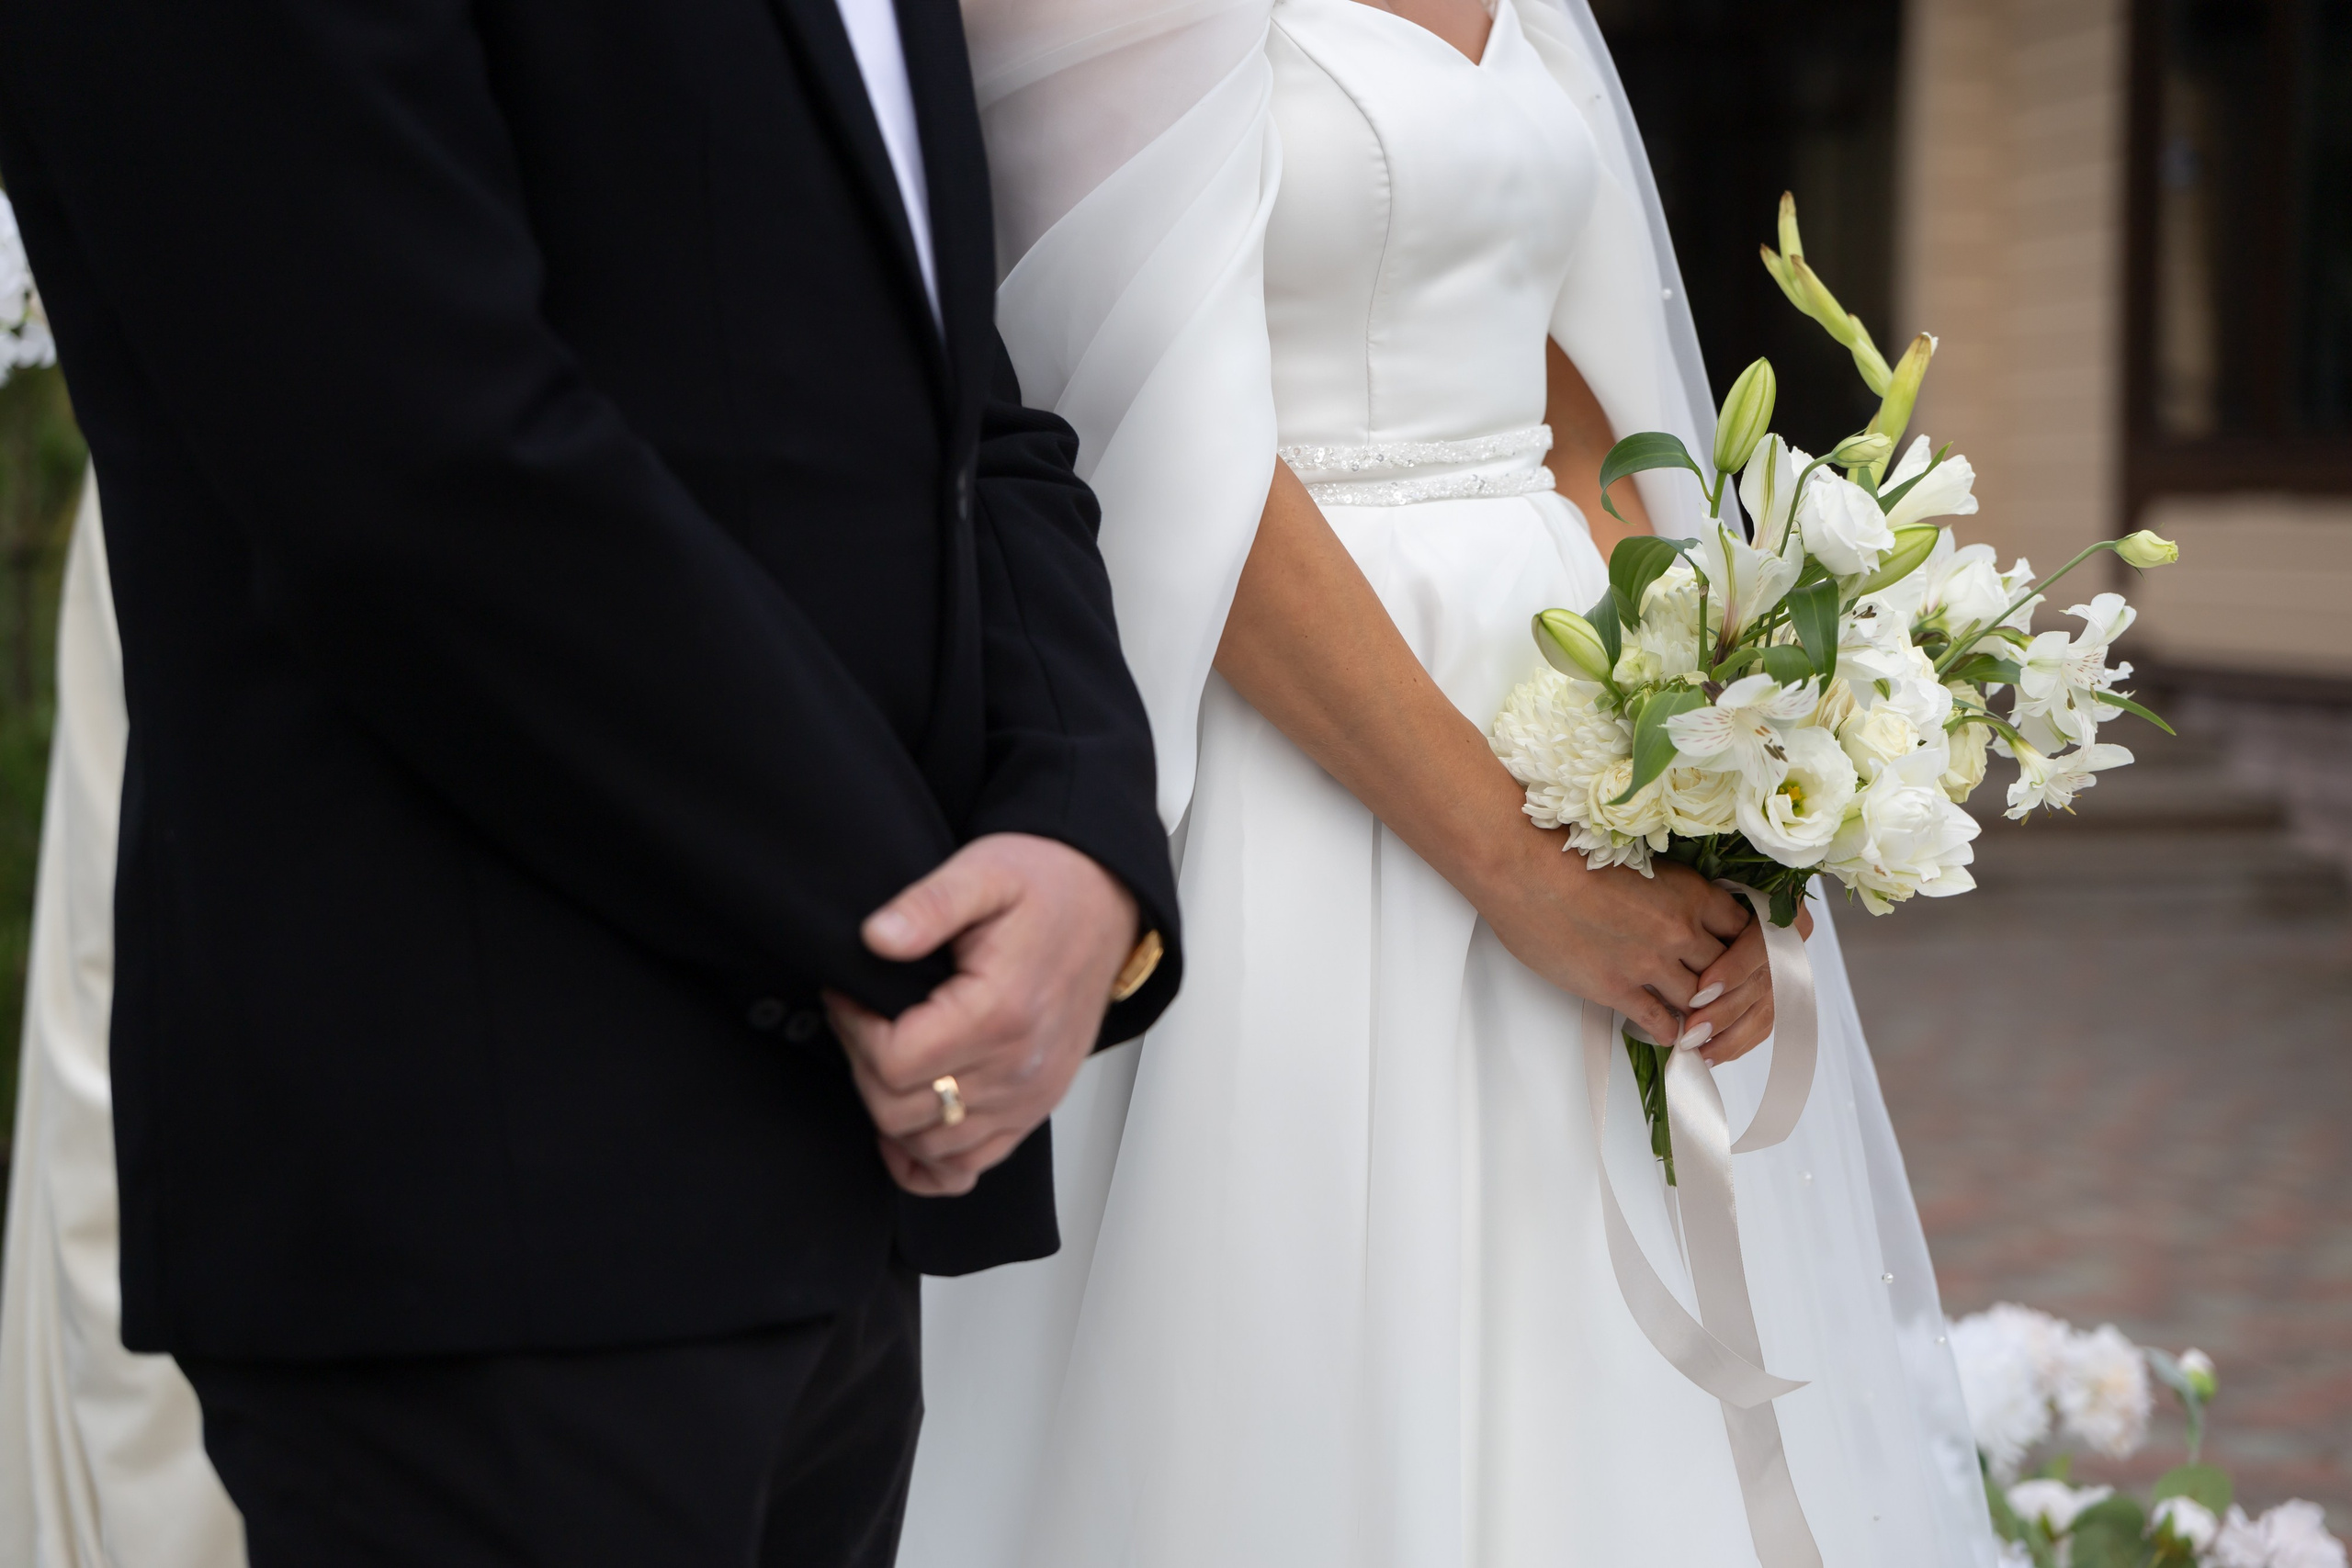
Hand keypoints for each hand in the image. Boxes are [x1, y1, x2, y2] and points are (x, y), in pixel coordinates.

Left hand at [824, 833, 1137, 1196]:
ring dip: (889, 1108)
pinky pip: (969, 1165)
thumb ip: (928, 903)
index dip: (853, 1030)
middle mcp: (1020, 1068)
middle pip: (901, 1111)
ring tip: (887, 1052)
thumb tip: (877, 937)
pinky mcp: (1034, 1108)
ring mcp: (1029, 1096)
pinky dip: (929, 1158)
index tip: (848, 995)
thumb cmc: (1046, 888)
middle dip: (863, 1065)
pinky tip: (904, 1129)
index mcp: (1001, 1012)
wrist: (1103, 904)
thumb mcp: (983, 871)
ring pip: (929, 1145)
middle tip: (860, 1019)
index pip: (893, 1063)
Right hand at [1472, 827, 1751, 1046]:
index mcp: (1690, 892)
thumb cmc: (1568, 853)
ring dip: (1702, 1013)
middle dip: (1728, 986)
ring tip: (1702, 1022)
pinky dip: (1670, 1032)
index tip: (1738, 958)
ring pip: (1700, 1001)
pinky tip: (1670, 1033)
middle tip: (1725, 997)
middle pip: (1729, 970)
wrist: (1522, 867)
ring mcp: (1649, 962)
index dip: (1744, 948)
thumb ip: (1669, 892)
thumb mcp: (1640, 862)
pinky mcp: (1616, 988)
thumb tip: (1675, 911)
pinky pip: (1660, 1023)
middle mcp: (1679, 929)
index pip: (1745, 930)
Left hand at [1676, 898, 1814, 1066]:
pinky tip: (1713, 1054)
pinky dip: (1738, 1042)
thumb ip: (1704, 914)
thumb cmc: (1701, 889)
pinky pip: (1765, 1024)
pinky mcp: (1783, 993)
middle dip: (1724, 1011)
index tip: (1702, 989)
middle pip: (1762, 983)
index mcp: (1781, 908)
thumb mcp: (1704, 888)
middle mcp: (1792, 940)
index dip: (1734, 970)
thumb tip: (1675, 940)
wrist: (1737, 895)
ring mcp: (1791, 968)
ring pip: (1765, 1010)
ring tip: (1698, 1051)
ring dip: (1729, 1035)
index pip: (1761, 943)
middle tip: (1691, 1031)